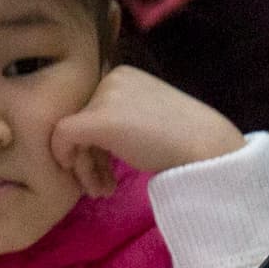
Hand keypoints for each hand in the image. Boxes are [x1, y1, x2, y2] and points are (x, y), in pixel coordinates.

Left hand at [48, 64, 243, 194]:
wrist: (206, 147)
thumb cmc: (185, 140)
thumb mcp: (148, 119)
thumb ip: (123, 121)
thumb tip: (91, 143)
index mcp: (123, 76)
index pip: (92, 109)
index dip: (94, 144)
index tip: (107, 171)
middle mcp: (110, 78)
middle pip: (81, 121)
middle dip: (88, 159)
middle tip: (101, 187)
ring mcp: (104, 96)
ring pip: (72, 132)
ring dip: (85, 167)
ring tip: (103, 191)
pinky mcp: (98, 118)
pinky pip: (63, 135)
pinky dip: (65, 157)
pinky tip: (87, 181)